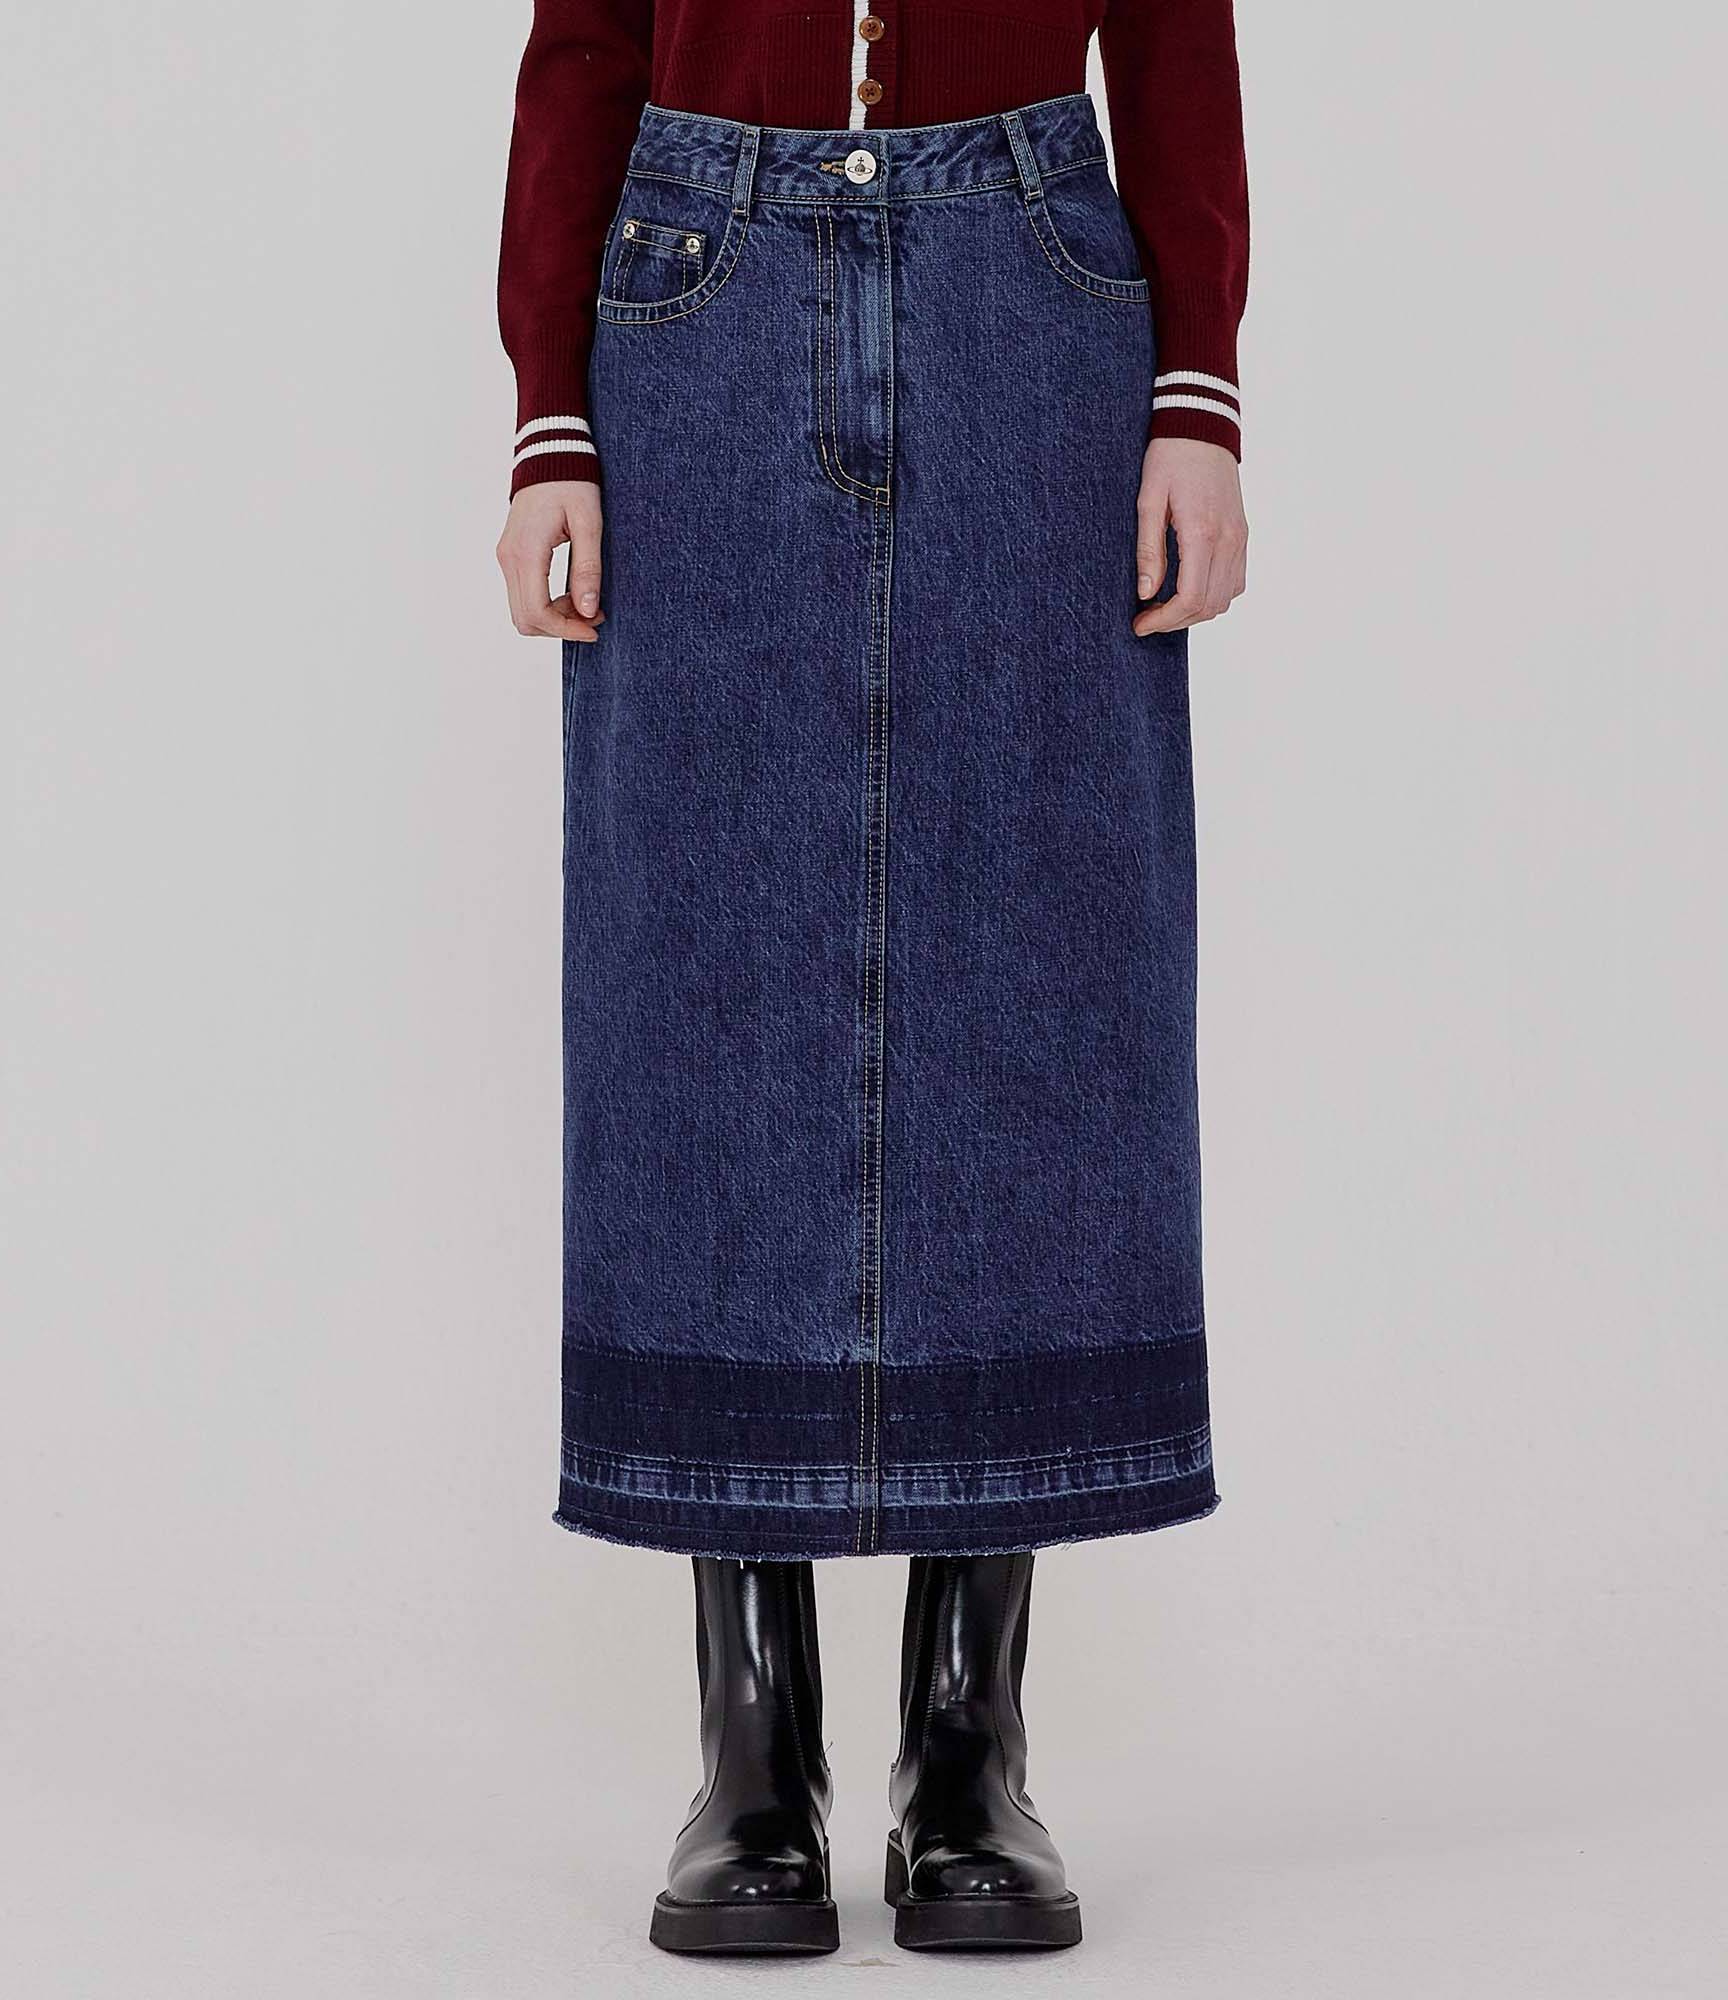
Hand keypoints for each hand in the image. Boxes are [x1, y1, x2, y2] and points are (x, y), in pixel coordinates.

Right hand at [496, 480, 604, 641]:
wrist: (550, 454)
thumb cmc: (572, 483)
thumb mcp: (589, 523)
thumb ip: (587, 567)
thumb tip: (587, 609)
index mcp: (526, 552)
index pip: (537, 612)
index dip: (566, 630)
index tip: (593, 629)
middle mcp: (508, 558)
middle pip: (525, 619)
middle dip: (561, 627)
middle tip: (594, 616)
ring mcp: (506, 557)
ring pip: (522, 611)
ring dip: (554, 618)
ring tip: (586, 603)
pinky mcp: (510, 556)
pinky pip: (523, 595)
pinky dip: (547, 605)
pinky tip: (572, 593)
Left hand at [1133, 438, 1247, 636]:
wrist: (1202, 429)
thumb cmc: (1170, 459)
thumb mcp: (1148, 501)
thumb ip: (1148, 550)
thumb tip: (1145, 593)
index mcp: (1202, 532)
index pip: (1190, 597)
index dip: (1164, 620)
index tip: (1139, 624)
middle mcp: (1228, 540)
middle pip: (1209, 605)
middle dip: (1175, 621)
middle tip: (1147, 617)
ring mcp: (1240, 539)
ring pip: (1225, 599)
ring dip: (1194, 612)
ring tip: (1164, 605)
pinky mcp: (1242, 535)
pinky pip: (1235, 582)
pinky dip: (1213, 596)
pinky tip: (1188, 588)